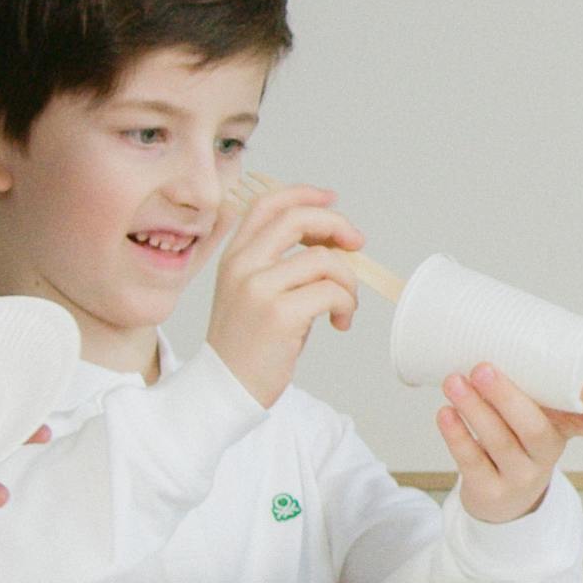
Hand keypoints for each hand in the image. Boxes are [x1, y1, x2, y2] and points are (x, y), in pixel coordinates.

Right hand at [204, 182, 366, 403]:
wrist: (225, 388)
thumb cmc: (248, 344)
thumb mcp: (252, 292)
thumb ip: (281, 263)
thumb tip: (332, 243)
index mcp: (234, 257)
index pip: (267, 205)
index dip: (303, 194)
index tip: (331, 199)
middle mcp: (242, 266)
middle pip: (298, 219)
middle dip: (337, 225)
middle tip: (357, 244)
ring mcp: (259, 289)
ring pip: (324, 260)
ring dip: (348, 282)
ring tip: (344, 306)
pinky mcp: (279, 314)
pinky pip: (332, 293)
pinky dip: (346, 306)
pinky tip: (339, 323)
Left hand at [437, 363, 582, 522]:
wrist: (503, 497)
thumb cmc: (517, 437)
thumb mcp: (534, 412)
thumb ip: (525, 380)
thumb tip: (488, 328)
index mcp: (567, 430)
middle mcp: (547, 454)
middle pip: (535, 430)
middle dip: (507, 398)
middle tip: (482, 368)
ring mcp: (520, 477)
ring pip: (499, 443)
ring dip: (474, 409)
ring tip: (454, 382)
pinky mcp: (490, 491)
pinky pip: (472, 462)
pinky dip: (457, 436)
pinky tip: (445, 413)